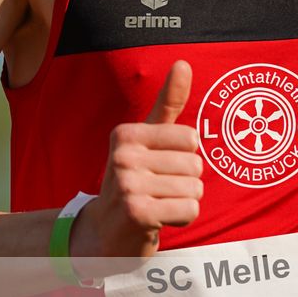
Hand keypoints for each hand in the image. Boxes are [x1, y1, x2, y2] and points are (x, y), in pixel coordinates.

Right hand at [71, 60, 201, 270]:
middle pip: (195, 165)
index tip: (160, 169)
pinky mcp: (137, 212)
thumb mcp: (146, 140)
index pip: (191, 139)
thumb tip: (184, 63)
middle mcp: (123, 155)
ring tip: (158, 205)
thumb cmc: (133, 181)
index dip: (186, 158)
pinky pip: (189, 209)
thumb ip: (167, 104)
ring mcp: (128, 184)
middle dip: (186, 183)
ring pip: (195, 189)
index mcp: (126, 134)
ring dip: (184, 202)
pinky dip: (182, 219)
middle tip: (158, 191)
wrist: (103, 233)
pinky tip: (159, 220)